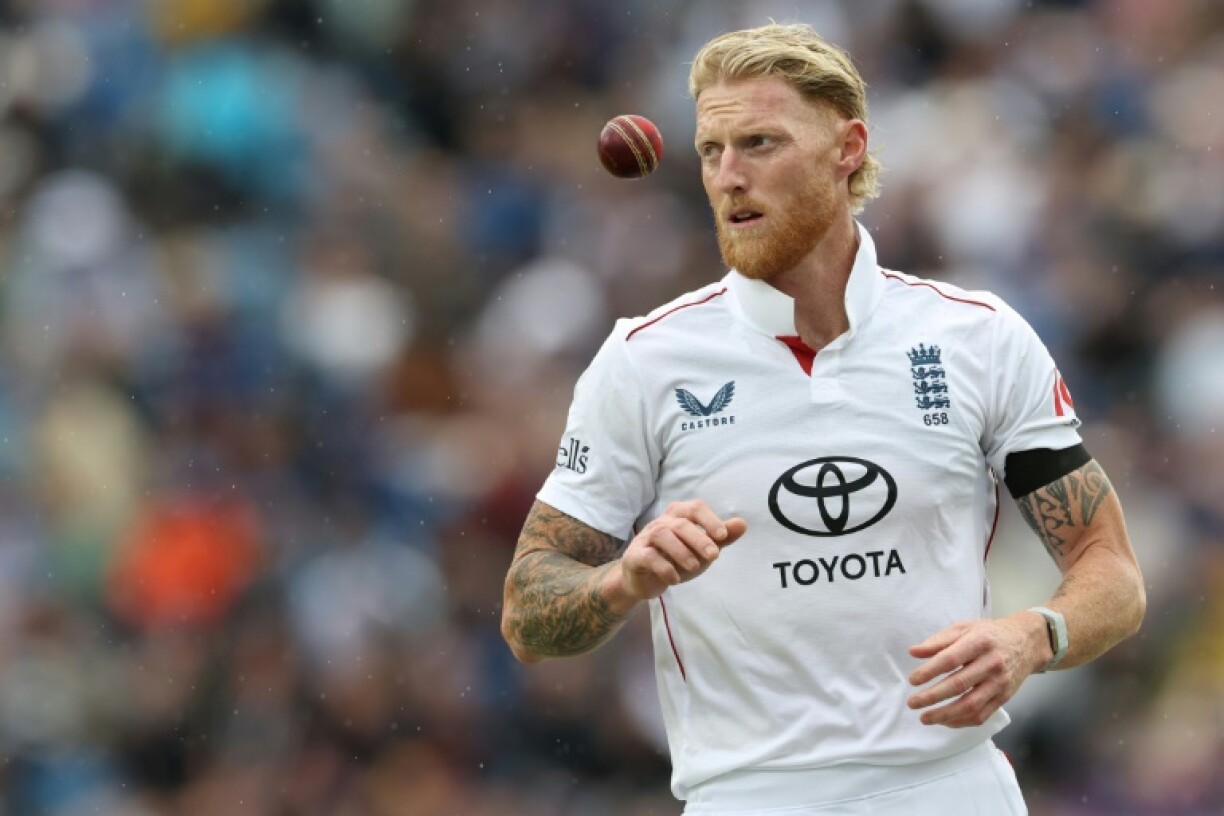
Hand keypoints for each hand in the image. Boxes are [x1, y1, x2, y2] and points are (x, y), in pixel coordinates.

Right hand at [617, 500, 746, 603]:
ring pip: (662, 536)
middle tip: (714, 556)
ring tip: (695, 567)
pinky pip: (648, 557)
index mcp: (678, 515)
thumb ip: (721, 537)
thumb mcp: (702, 549)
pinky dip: (663, 567)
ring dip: (681, 552)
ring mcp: (646, 538)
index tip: (723, 535)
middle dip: (699, 539)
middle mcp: (661, 523)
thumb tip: (742, 524)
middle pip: (680, 524)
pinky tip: (675, 579)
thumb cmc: (676, 559)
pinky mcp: (635, 556)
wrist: (644, 579)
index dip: (710, 519)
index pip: (695, 508)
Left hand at [906, 613, 1049, 727]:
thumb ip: (938, 641)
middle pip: (959, 685)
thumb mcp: (964, 628)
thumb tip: (913, 652)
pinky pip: (982, 715)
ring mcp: (1000, 683)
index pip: (950, 659)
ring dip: (945, 715)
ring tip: (925, 718)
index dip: (929, 671)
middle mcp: (991, 663)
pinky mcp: (1004, 698)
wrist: (1026, 642)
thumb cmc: (989, 634)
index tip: (912, 680)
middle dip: (932, 697)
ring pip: (971, 705)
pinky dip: (962, 721)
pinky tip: (946, 721)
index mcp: (979, 642)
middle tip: (912, 703)